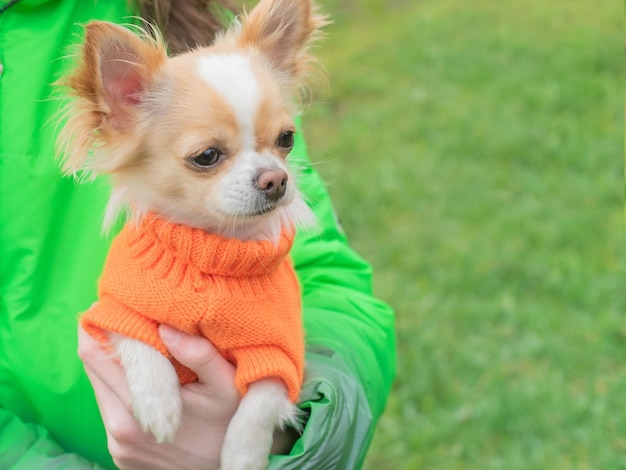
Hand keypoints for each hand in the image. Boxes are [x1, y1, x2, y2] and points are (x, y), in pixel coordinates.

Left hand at [78, 325, 239, 469]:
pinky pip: (111, 406)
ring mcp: (117, 444)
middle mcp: (118, 428)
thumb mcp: (228, 388)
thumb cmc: (231, 427)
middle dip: (105, 336)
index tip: (116, 302)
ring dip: (114, 360)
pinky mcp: (120, 452)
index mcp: (137, 410)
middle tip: (127, 313)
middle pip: (92, 366)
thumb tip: (165, 326)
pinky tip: (148, 376)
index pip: (97, 354)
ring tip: (140, 341)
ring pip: (100, 386)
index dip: (103, 322)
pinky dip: (122, 384)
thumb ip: (200, 354)